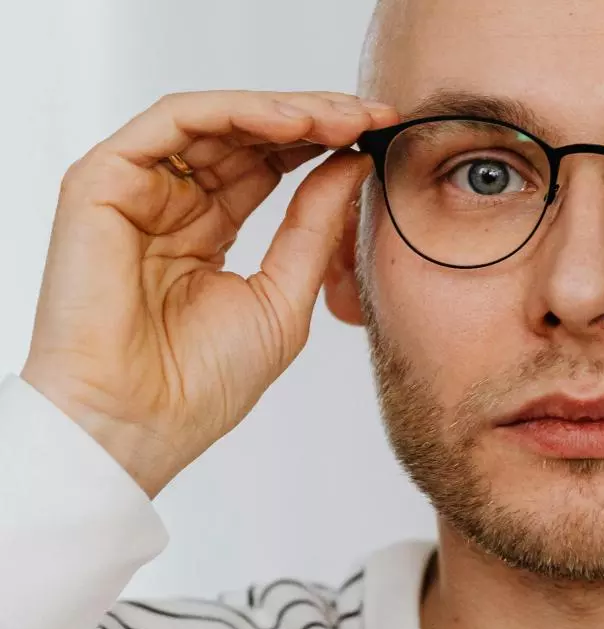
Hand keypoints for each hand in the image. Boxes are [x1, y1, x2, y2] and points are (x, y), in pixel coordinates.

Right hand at [20, 91, 398, 498]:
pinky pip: (174, 122)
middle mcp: (170, 204)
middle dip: (315, 118)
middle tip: (372, 115)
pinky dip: (236, 113)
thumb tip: (352, 162)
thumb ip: (315, 226)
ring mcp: (135, 190)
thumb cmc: (201, 383)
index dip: (324, 145)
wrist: (140, 424)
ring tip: (342, 118)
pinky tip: (293, 125)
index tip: (381, 135)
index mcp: (207, 232)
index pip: (269, 166)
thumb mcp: (284, 295)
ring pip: (215, 119)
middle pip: (246, 135)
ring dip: (285, 110)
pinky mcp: (103, 182)